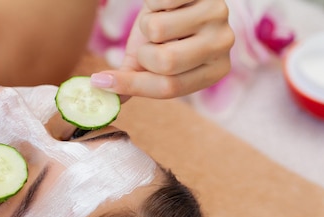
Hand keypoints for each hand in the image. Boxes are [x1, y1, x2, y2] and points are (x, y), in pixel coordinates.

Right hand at [91, 0, 234, 98]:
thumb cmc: (167, 30)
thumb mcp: (153, 59)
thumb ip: (135, 81)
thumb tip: (108, 100)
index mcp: (215, 71)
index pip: (169, 88)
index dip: (131, 86)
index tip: (100, 82)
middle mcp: (223, 45)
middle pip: (165, 62)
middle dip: (144, 53)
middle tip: (148, 44)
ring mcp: (218, 15)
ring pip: (158, 30)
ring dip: (147, 24)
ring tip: (160, 19)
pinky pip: (159, 2)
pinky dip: (151, 2)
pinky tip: (165, 3)